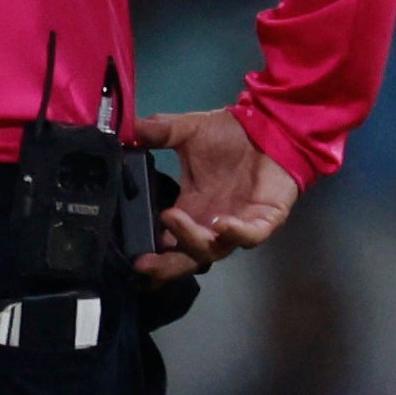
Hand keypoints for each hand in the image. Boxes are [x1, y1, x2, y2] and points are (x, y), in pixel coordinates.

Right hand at [131, 108, 299, 280]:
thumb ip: (157, 131)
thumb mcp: (187, 130)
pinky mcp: (265, 220)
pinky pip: (250, 236)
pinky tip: (221, 223)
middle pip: (184, 258)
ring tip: (172, 218)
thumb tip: (122, 129)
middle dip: (164, 266)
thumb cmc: (230, 135)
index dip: (149, 251)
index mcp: (189, 209)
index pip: (165, 241)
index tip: (128, 252)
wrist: (273, 127)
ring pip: (213, 251)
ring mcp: (237, 225)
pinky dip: (235, 234)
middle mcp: (209, 224)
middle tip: (143, 263)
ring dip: (191, 240)